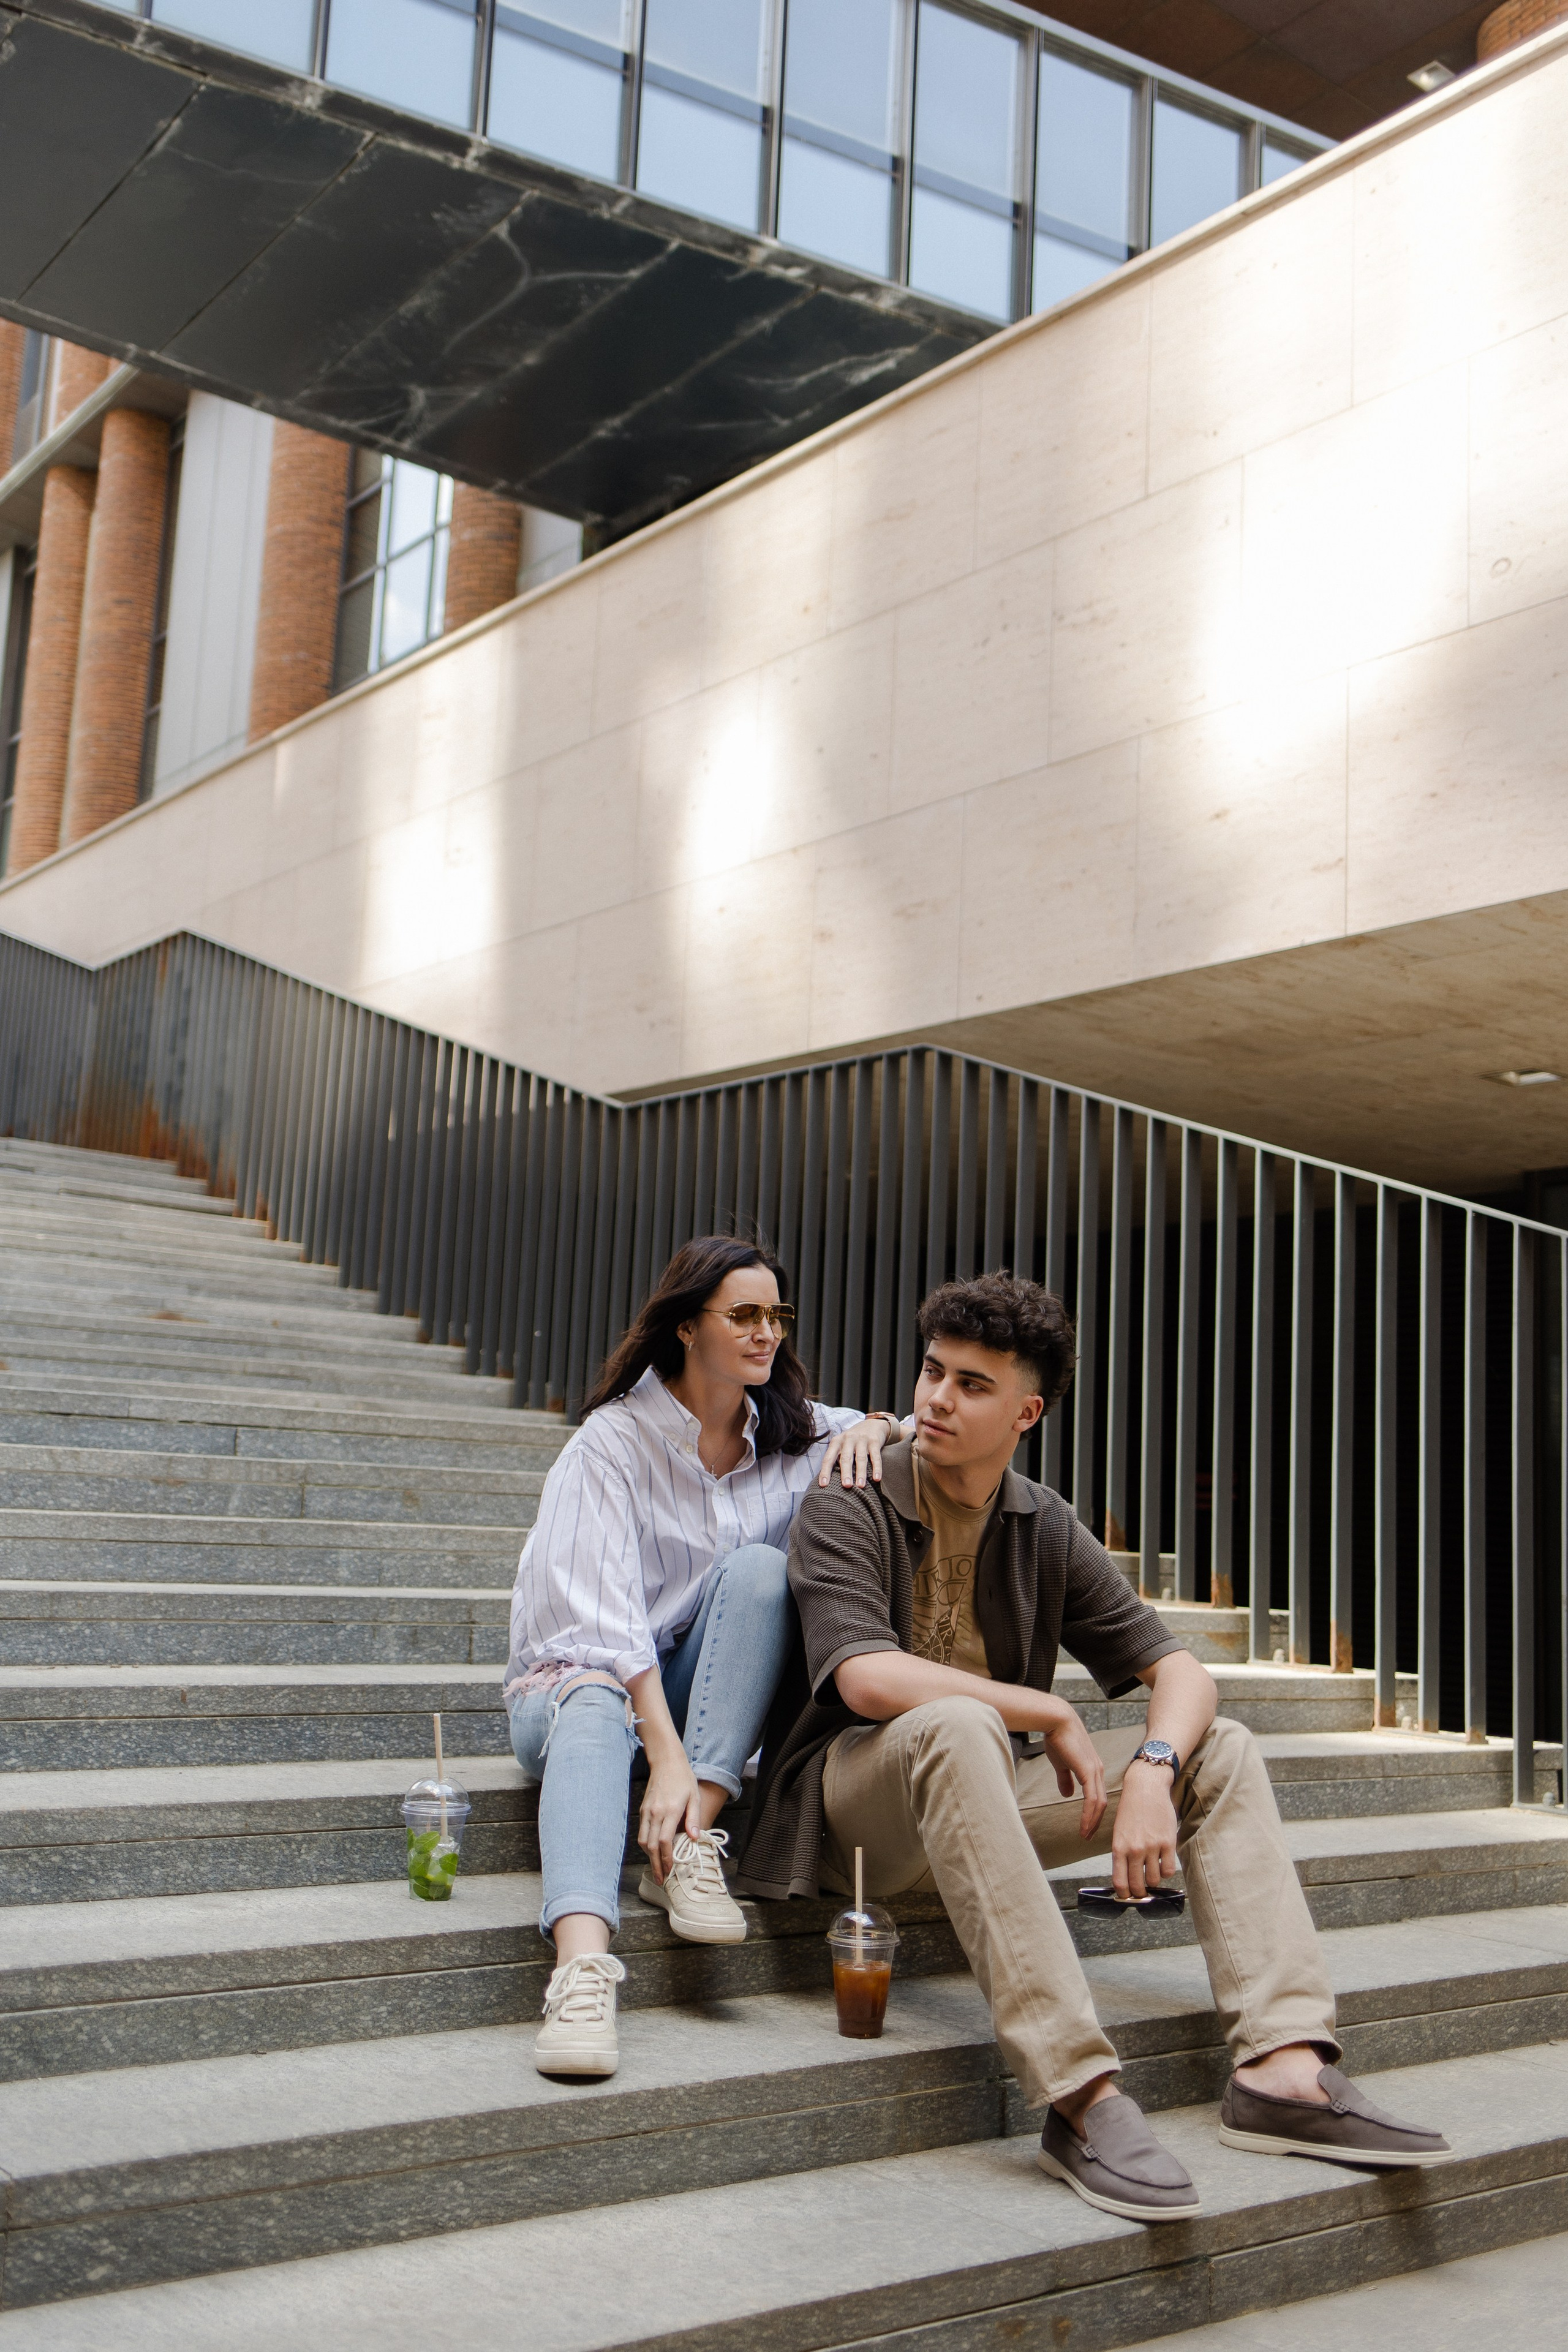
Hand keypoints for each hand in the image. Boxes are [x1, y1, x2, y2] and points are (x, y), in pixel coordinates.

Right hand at [637, 1744, 700, 1883]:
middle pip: (651, 1845)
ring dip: (649, 1857)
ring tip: (657, 1869)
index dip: (666, 1858)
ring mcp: (647, 1811)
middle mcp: (655, 1813)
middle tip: (661, 1879)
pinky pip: (642, 1832)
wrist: (666, 1762)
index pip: (665, 1841)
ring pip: (643, 1840)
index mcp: (670, 1810)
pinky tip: (653, 1851)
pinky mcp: (643, 1810)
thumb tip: (695, 1838)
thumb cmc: (683, 1779)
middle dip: (655, 1864)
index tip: (670, 1870)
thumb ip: (694, 1818)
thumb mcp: (694, 1797)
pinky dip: (647, 1845)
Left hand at [818, 1414, 897, 1488]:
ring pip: (861, 1458)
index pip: (828, 1458)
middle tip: (846, 1486)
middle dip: (846, 1473)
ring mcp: (862, 1439)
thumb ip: (836, 1459)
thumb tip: (830, 1482)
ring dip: (860, 1473)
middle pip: (846, 1458)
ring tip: (860, 1486)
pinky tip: (876, 1479)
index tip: (823, 1485)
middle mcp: (848, 1439)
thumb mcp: (842, 1445)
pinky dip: (876, 1468)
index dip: (825, 1471)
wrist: (872, 1425)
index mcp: (836, 1442)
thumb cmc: (852, 1441)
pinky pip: (876, 1457)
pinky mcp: (874, 1441)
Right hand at [1042, 1706, 1106, 1840]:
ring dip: (1093, 1821)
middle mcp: (1097, 1771)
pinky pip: (1092, 1799)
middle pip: (1101, 1802)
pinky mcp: (1088, 1771)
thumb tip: (1067, 1794)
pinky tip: (1084, 1825)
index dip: (1093, 1812)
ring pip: (1099, 1803)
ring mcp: (1094, 1771)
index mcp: (1092, 1769)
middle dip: (1096, 1821)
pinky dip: (1089, 1814)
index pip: (1097, 1795)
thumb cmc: (1057, 1737)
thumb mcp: (1061, 1762)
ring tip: (1085, 1835)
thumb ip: (1065, 1778)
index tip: (1087, 1826)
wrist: (1057, 1720)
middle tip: (1088, 1836)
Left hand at [1112, 1761, 1179, 1898]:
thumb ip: (1122, 1853)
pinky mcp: (1168, 1842)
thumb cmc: (1131, 1809)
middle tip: (1142, 1891)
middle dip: (1140, 1893)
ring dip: (1153, 1880)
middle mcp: (1134, 1849)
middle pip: (1138, 1886)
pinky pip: (1168, 1870)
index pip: (1120, 1882)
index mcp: (1119, 1847)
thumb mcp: (1119, 1831)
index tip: (1128, 1896)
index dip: (1124, 1895)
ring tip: (1152, 1872)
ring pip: (1154, 1880)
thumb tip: (1126, 1876)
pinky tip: (1163, 1863)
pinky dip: (1166, 1872)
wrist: (1146, 1787)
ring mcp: (1152, 1846)